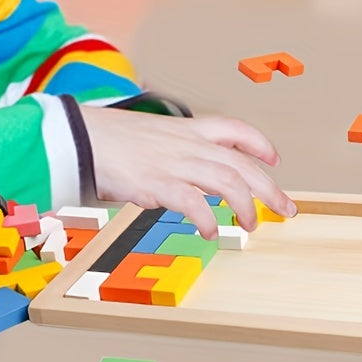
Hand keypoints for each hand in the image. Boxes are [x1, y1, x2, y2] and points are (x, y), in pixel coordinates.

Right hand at [80, 106, 296, 239]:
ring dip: (246, 206)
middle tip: (285, 209)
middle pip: (241, 163)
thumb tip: (175, 172)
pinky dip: (208, 220)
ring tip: (250, 225)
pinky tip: (210, 233)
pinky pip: (194, 205)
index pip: (232, 129)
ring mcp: (174, 162)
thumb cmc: (103, 138)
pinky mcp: (158, 183)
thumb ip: (166, 150)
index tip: (273, 158)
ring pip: (228, 182)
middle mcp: (185, 143)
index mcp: (183, 128)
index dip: (258, 144)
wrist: (76, 137)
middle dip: (269, 187)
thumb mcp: (144, 134)